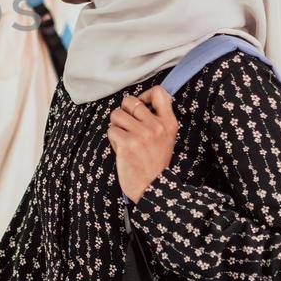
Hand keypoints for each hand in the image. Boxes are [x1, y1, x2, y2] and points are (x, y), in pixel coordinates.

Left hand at [107, 85, 178, 202]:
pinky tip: (122, 148)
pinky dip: (113, 139)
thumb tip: (138, 101)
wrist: (153, 187)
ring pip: (116, 114)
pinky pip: (111, 130)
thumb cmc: (155, 162)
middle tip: (127, 125)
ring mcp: (141, 134)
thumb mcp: (166, 138)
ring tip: (124, 137)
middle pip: (130, 101)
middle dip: (124, 112)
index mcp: (169, 123)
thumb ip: (157, 119)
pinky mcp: (127, 143)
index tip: (141, 104)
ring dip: (116, 125)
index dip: (144, 94)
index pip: (158, 92)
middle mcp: (156, 126)